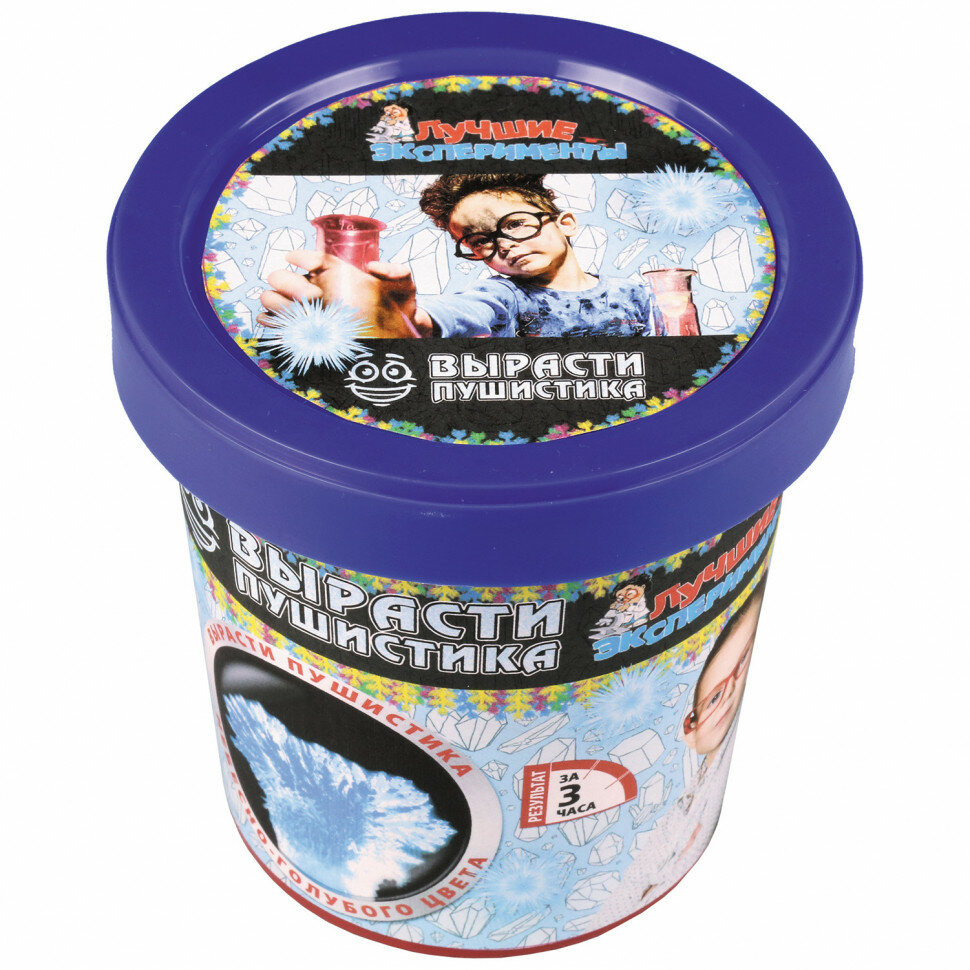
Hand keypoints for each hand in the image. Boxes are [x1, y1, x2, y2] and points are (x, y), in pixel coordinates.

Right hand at [258, 250, 431, 337]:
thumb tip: (374, 268)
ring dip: (281, 303)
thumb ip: (398, 272)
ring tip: (305, 313)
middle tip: (315, 295)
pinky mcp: (300, 332)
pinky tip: (286, 327)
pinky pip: (274, 324)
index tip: (312, 263)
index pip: (307, 258)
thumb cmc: (397, 308)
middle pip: (281, 277)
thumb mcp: (404, 287)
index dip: (303, 256)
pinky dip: (273, 324)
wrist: (400, 338)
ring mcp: (303, 310)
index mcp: (330, 272)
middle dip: (291, 283)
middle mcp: (312, 288)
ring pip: (272, 298)